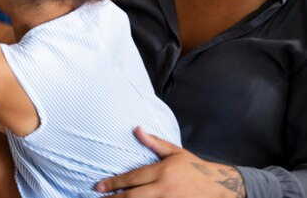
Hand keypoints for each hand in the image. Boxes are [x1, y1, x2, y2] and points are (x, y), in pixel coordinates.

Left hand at [96, 127, 244, 197]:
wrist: (219, 187)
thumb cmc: (193, 168)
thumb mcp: (174, 152)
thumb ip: (154, 142)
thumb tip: (136, 128)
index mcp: (162, 172)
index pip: (132, 178)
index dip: (114, 183)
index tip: (99, 186)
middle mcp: (164, 189)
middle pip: (133, 197)